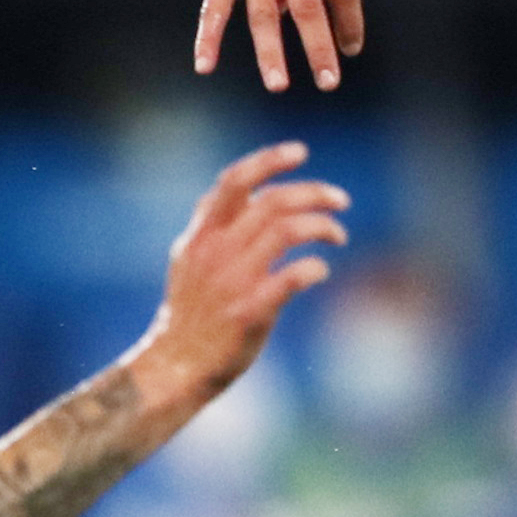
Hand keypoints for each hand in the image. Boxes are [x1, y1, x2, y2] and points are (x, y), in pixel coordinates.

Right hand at [137, 143, 348, 401]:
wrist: (175, 365)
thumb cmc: (190, 311)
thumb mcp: (189, 258)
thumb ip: (214, 225)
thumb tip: (246, 194)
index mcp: (201, 235)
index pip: (235, 181)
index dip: (269, 160)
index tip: (300, 152)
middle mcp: (216, 250)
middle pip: (273, 201)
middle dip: (314, 193)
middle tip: (341, 201)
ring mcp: (233, 279)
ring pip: (287, 230)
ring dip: (322, 227)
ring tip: (338, 235)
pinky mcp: (250, 310)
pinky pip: (293, 276)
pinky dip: (314, 267)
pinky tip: (319, 270)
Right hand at [189, 0, 364, 93]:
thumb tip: (322, 24)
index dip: (350, 22)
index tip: (351, 50)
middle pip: (309, 5)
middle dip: (319, 47)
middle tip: (329, 82)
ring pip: (263, 13)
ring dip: (270, 52)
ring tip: (278, 85)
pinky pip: (214, 9)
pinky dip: (208, 39)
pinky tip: (205, 66)